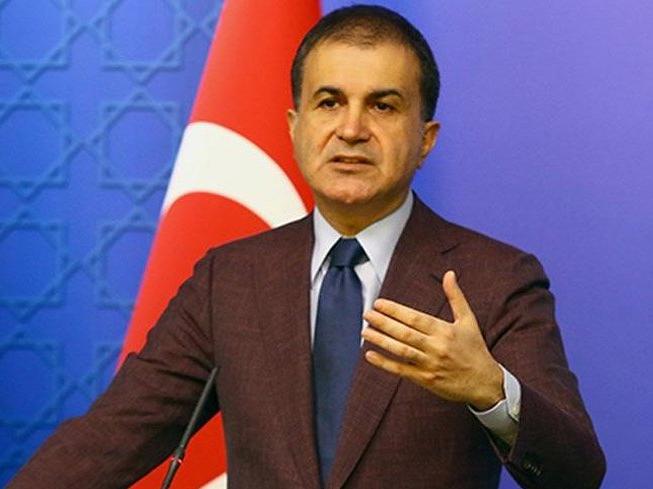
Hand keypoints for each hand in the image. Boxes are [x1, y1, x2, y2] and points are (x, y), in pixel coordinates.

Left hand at [361, 270, 503, 409]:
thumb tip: (449, 273)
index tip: (379, 303)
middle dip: (384, 323)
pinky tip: (370, 355)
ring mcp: (430, 365)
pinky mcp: (426, 380)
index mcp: (445, 331)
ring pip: (401, 351)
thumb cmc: (475, 349)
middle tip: (367, 314)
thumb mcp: (468, 321)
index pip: (415, 318)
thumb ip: (456, 297)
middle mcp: (436, 347)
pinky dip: (385, 364)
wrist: (486, 383)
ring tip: (365, 331)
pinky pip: (402, 370)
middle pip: (405, 333)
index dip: (395, 311)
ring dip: (381, 341)